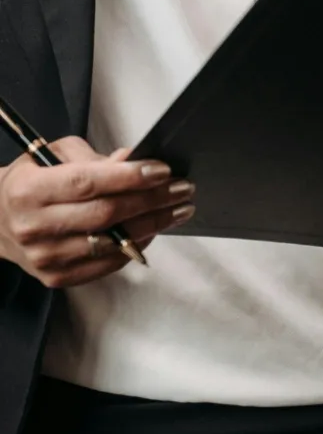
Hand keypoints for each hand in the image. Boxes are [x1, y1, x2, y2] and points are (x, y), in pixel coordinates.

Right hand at [0, 136, 194, 287]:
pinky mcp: (56, 278)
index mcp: (30, 190)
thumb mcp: (52, 155)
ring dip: (152, 224)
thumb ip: (91, 158)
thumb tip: (130, 160)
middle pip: (105, 215)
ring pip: (110, 242)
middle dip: (151, 200)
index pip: (86, 184)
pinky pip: (105, 264)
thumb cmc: (29, 182)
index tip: (162, 170)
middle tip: (182, 188)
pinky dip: (134, 246)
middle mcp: (34, 227)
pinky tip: (152, 229)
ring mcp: (45, 257)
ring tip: (177, 209)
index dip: (128, 177)